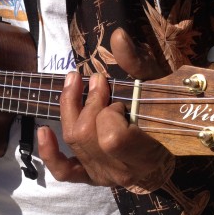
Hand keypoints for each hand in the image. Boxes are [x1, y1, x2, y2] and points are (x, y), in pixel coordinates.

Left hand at [38, 28, 173, 186]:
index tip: (121, 99)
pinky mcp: (90, 177)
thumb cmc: (171, 114)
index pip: (113, 139)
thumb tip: (117, 36)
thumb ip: (139, 63)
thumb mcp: (162, 84)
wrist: (169, 151)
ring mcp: (103, 176)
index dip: (109, 113)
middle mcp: (121, 170)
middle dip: (89, 102)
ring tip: (75, 83)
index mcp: (146, 154)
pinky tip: (42, 131)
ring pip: (73, 141)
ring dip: (71, 108)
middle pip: (87, 135)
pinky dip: (49, 152)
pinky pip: (64, 170)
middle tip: (99, 82)